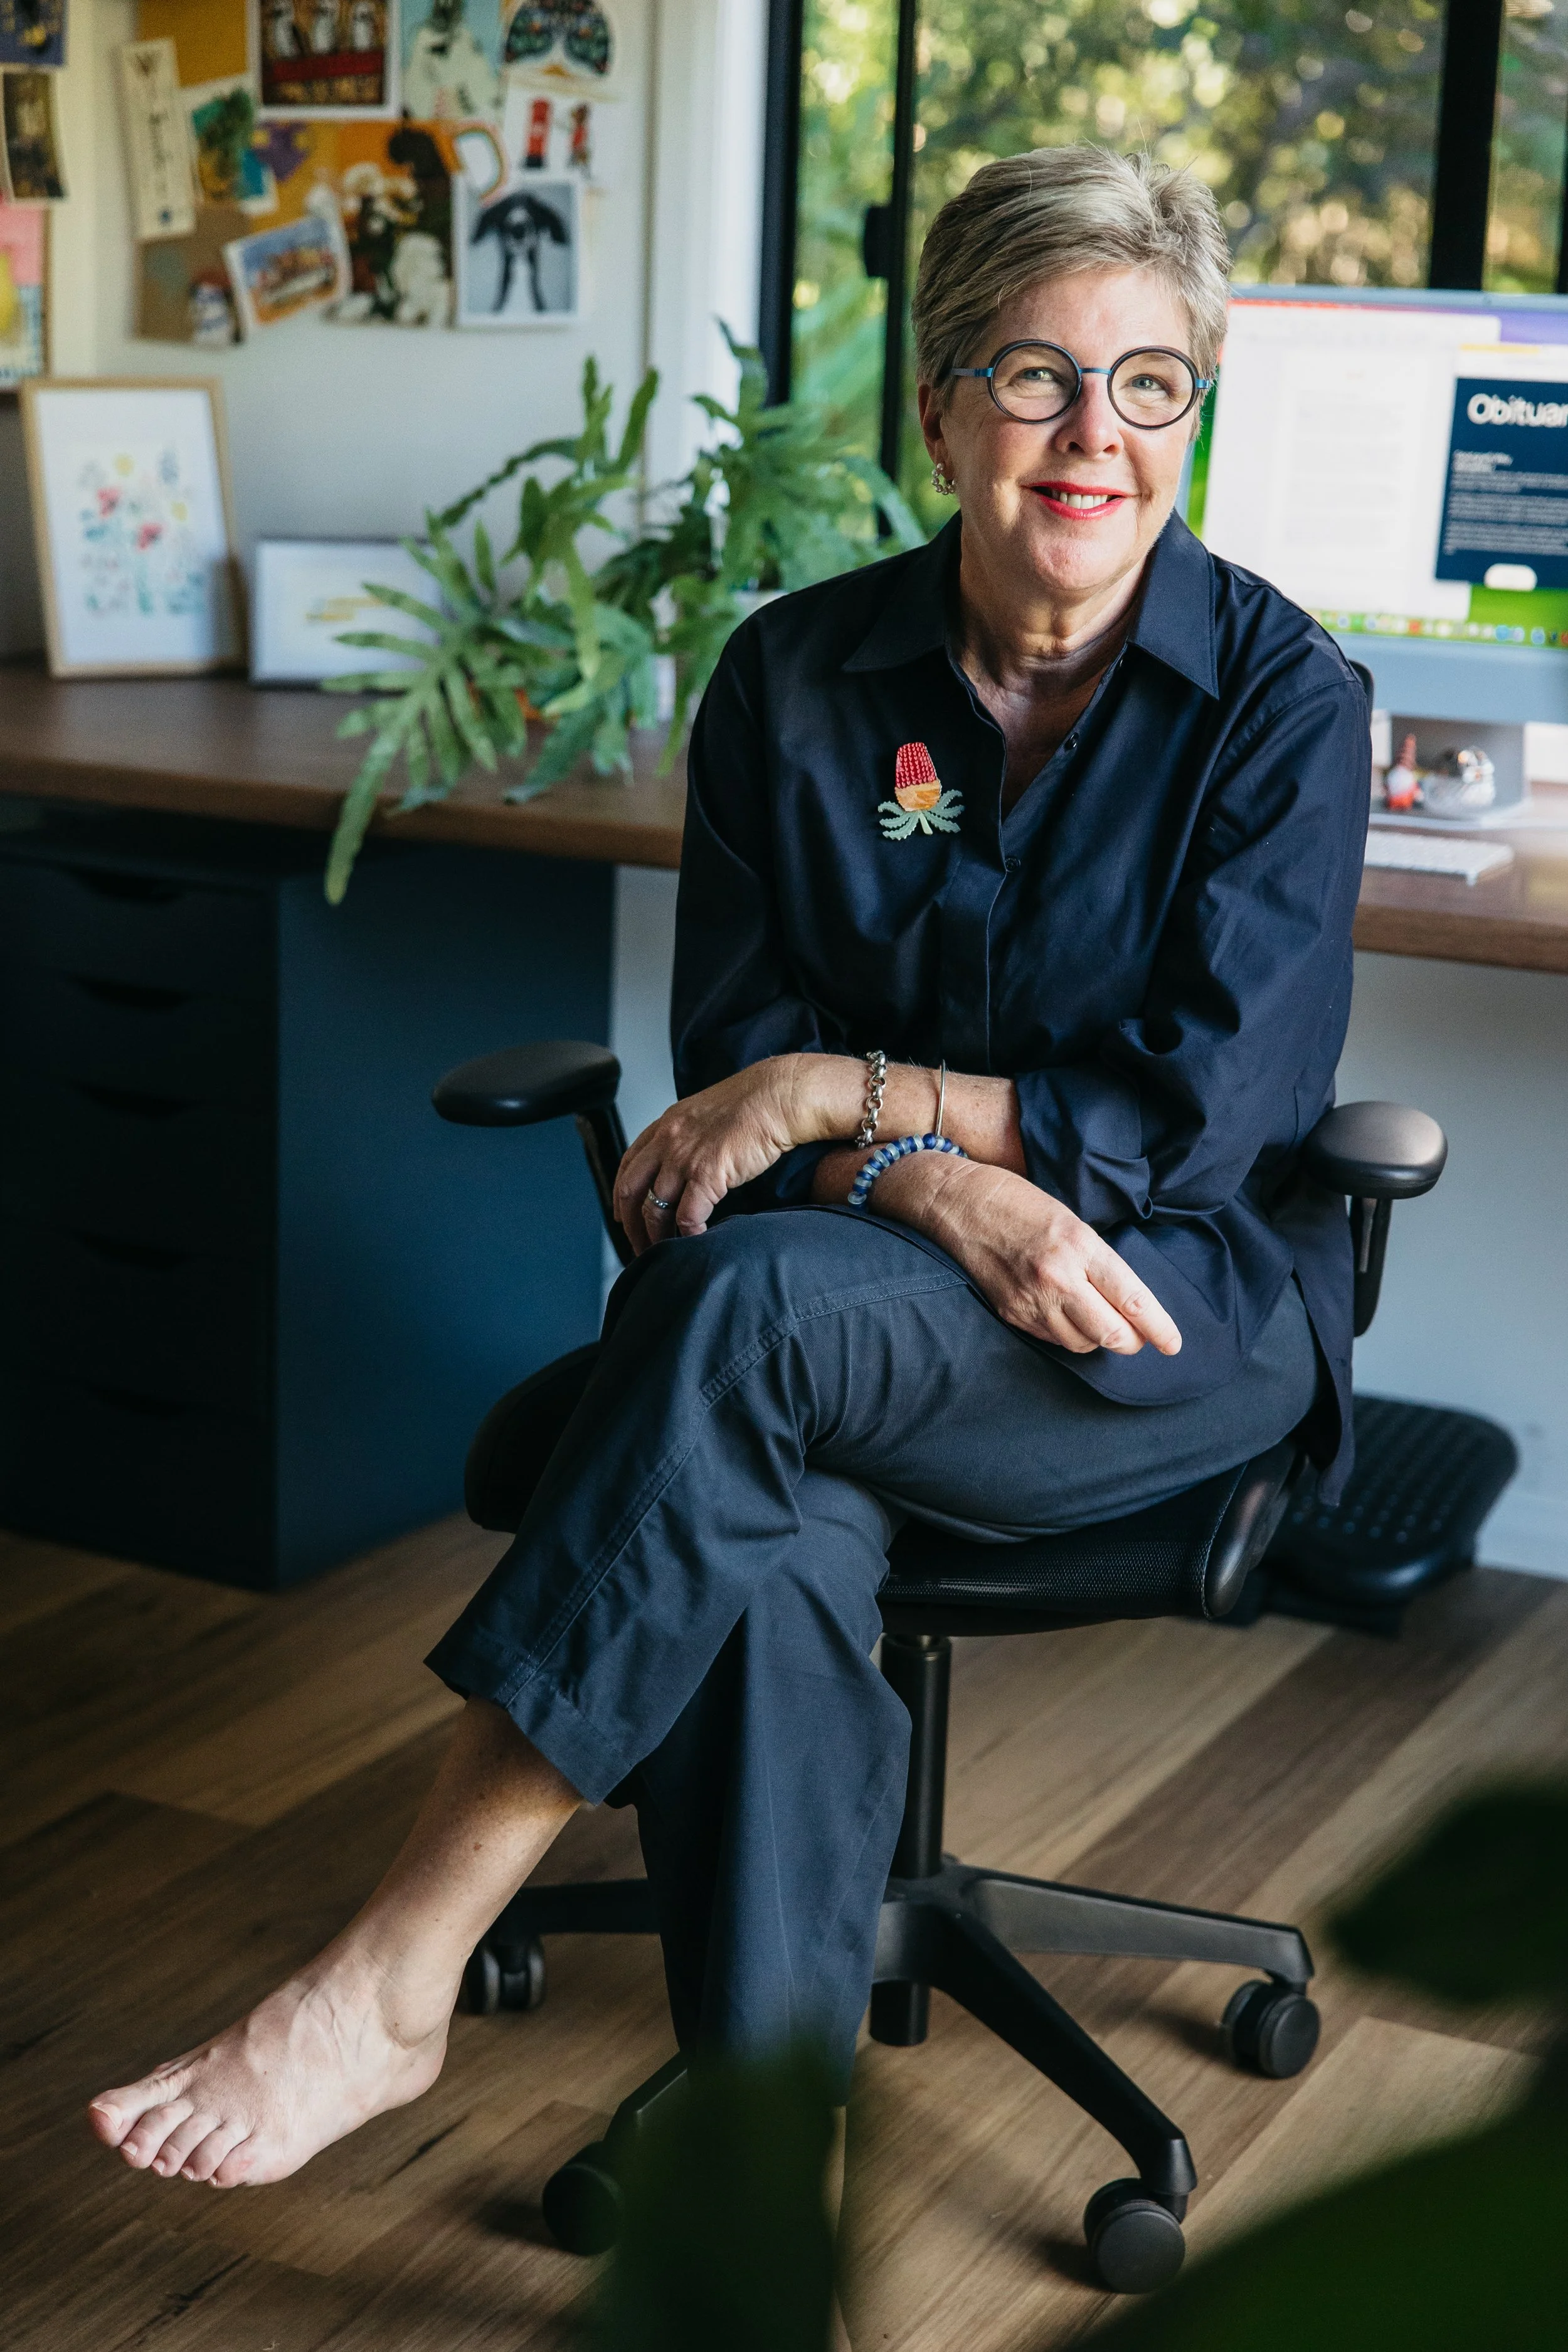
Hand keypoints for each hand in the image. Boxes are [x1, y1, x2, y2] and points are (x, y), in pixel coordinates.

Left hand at [614, 1057, 826, 1253]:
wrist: (777, 1097)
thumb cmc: (752, 1106)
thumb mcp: (704, 1115)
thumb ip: (688, 1138)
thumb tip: (685, 1165)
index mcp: (665, 1126)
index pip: (628, 1166)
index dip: (621, 1197)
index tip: (623, 1216)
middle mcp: (667, 1141)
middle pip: (631, 1191)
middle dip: (631, 1224)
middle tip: (638, 1245)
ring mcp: (683, 1158)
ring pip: (654, 1209)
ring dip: (655, 1236)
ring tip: (664, 1251)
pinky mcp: (706, 1175)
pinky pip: (687, 1216)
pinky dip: (688, 1235)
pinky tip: (696, 1241)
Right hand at [871, 1153, 1181, 1356]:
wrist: (956, 1202)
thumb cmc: (1018, 1202)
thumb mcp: (1070, 1220)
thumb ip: (1097, 1259)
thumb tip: (1125, 1299)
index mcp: (1080, 1247)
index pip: (1131, 1299)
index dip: (1158, 1327)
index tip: (1173, 1344)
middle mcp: (1057, 1278)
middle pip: (1112, 1335)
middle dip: (1131, 1340)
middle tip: (1136, 1334)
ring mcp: (1031, 1300)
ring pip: (1082, 1344)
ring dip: (1098, 1339)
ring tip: (1098, 1320)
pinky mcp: (1010, 1312)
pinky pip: (1051, 1340)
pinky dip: (1067, 1335)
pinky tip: (1066, 1316)